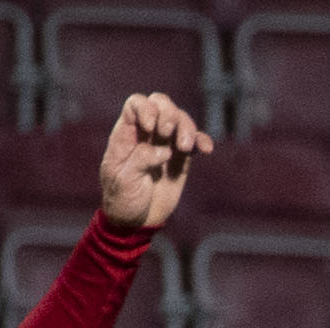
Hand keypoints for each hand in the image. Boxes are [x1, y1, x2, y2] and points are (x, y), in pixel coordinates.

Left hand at [98, 92, 212, 231]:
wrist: (136, 221)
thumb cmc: (123, 199)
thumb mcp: (124, 180)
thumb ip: (140, 159)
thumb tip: (164, 150)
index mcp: (126, 134)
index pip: (135, 104)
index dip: (146, 108)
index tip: (150, 127)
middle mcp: (147, 134)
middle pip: (161, 104)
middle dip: (169, 113)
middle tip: (168, 133)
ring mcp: (165, 144)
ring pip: (180, 119)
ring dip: (186, 128)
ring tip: (185, 148)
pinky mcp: (181, 158)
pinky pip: (195, 141)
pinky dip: (202, 140)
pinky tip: (206, 150)